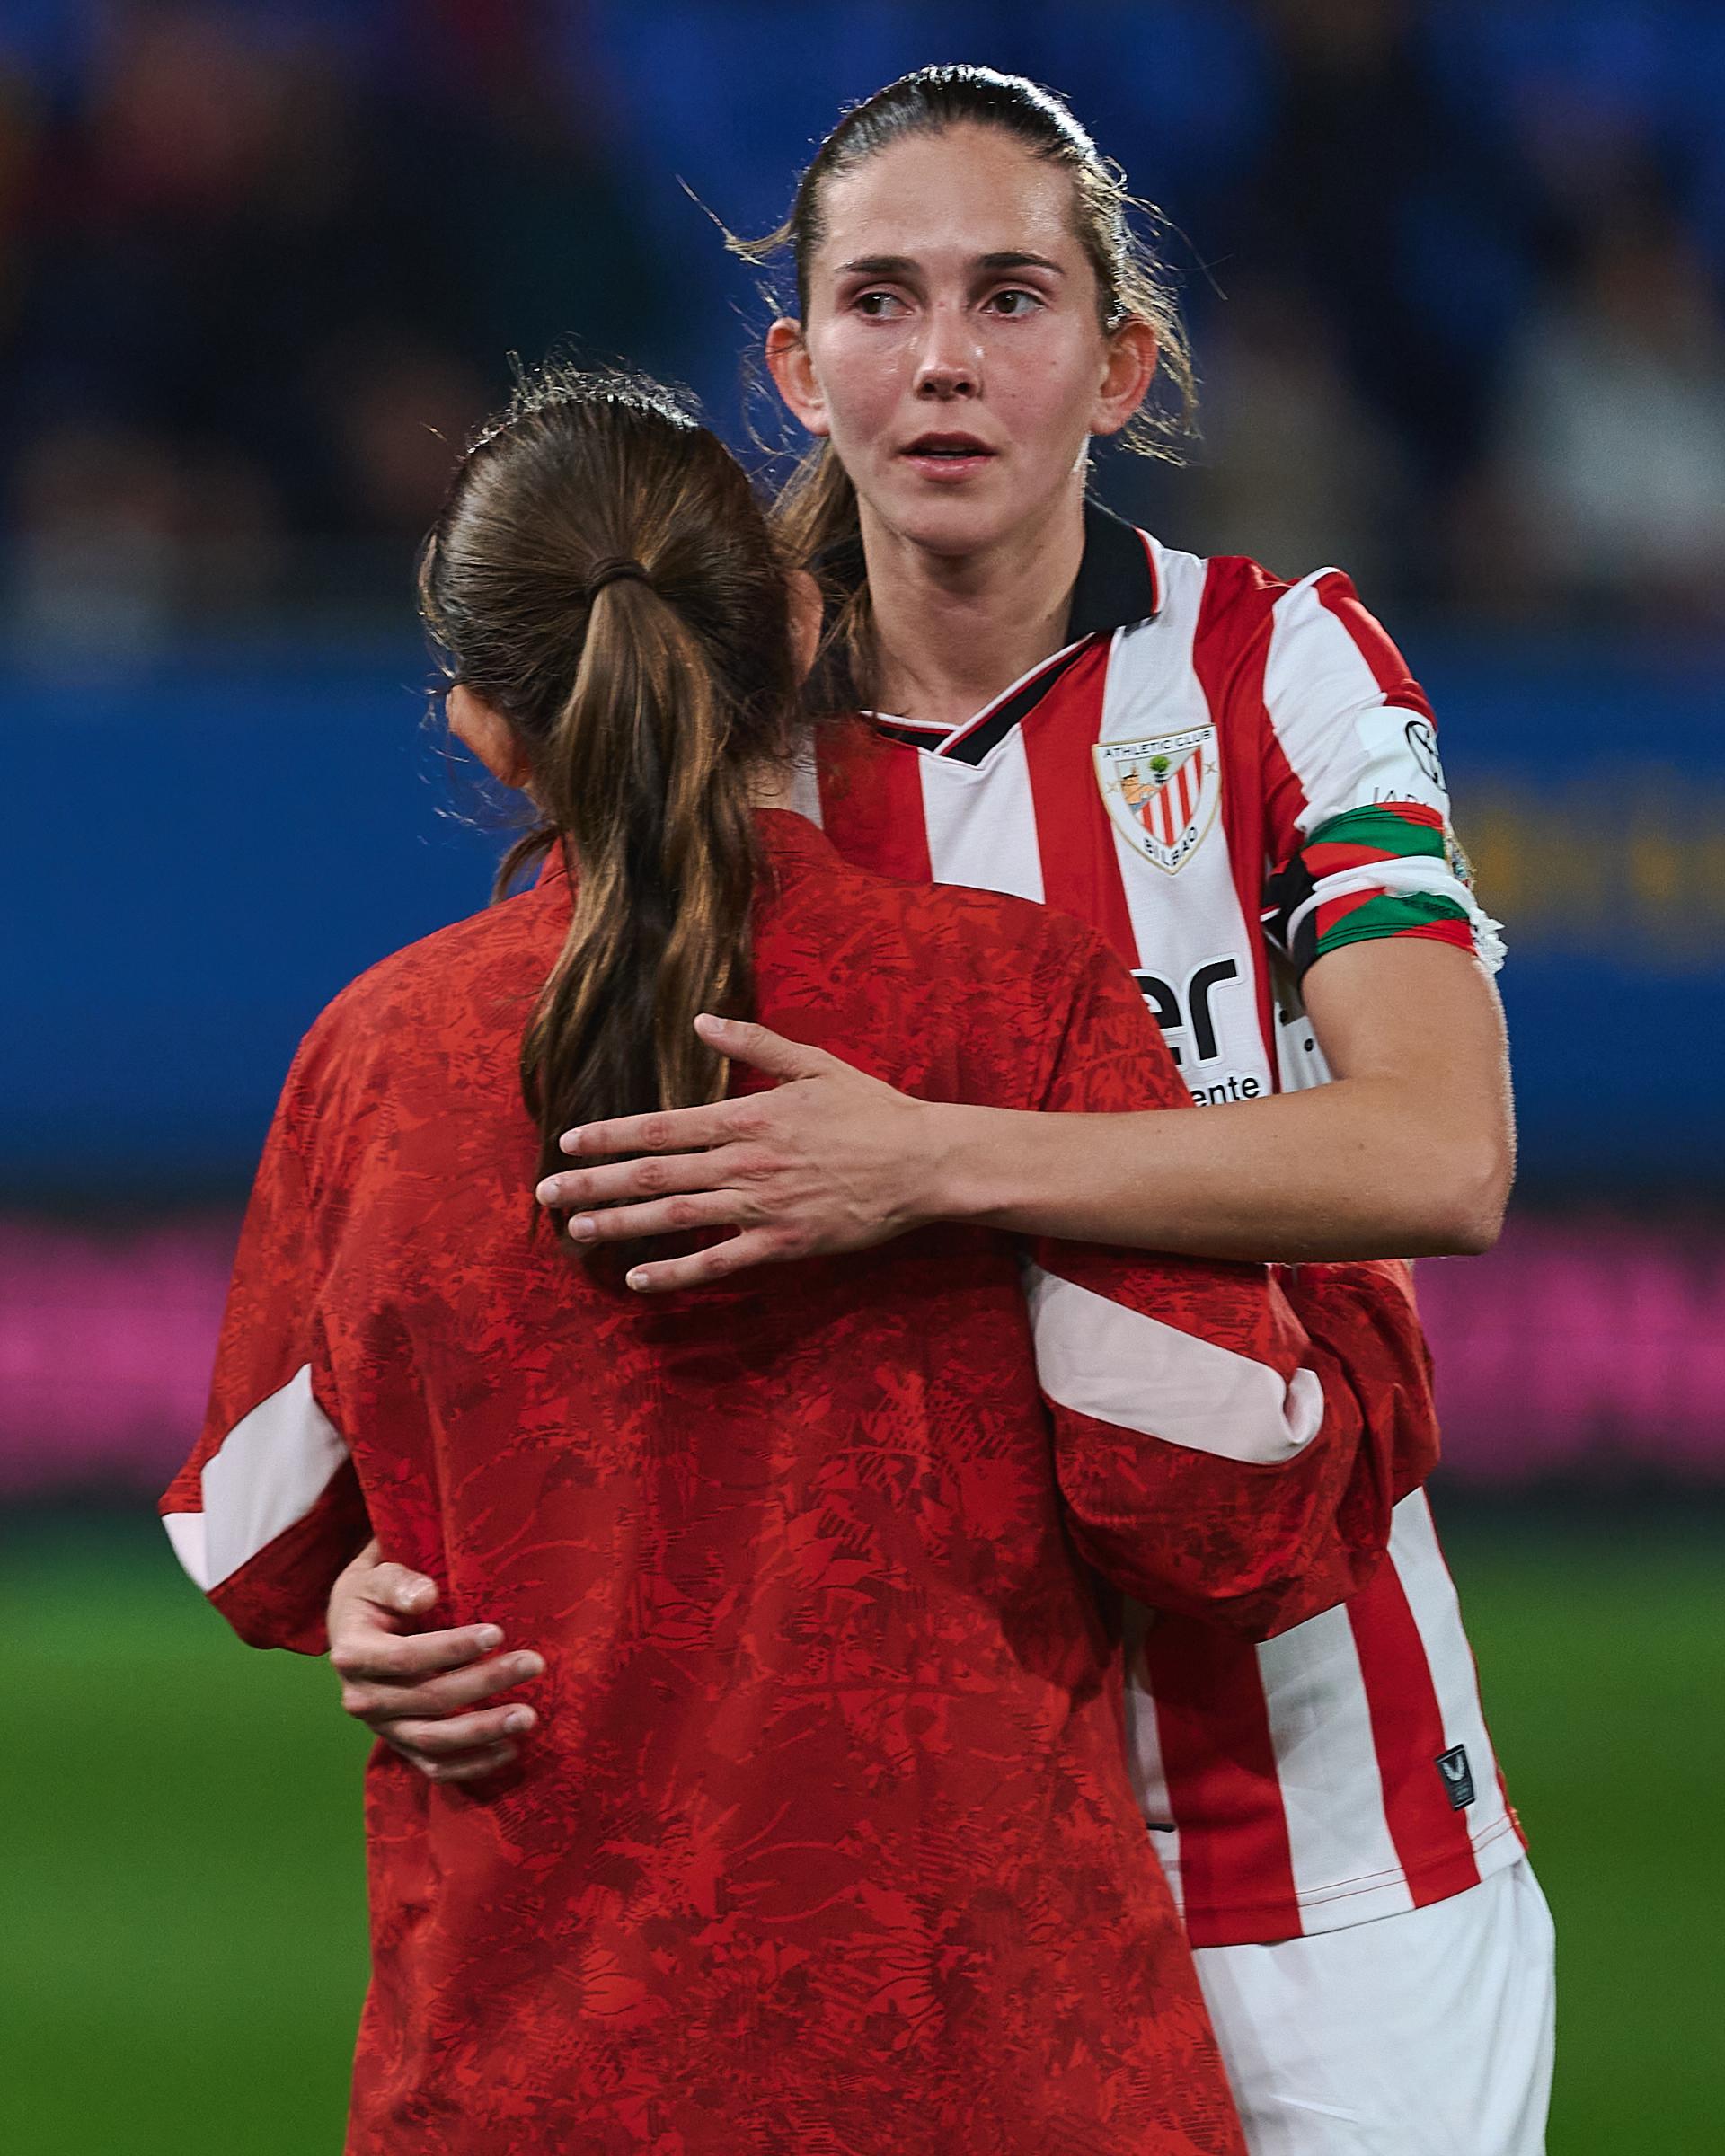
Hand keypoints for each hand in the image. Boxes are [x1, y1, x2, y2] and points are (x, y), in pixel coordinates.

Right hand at [327, 1540, 542, 1783]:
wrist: (354, 1629)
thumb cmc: (374, 1597)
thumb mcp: (377, 1577)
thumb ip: (399, 1584)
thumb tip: (426, 1596)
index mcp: (354, 1655)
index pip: (406, 1658)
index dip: (452, 1648)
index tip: (497, 1633)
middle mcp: (363, 1698)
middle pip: (429, 1699)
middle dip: (485, 1682)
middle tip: (533, 1663)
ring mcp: (382, 1728)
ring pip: (434, 1741)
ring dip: (484, 1731)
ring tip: (528, 1716)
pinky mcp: (401, 1745)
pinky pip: (435, 1767)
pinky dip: (472, 1765)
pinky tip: (510, 1750)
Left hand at [534, 1013, 940, 1292]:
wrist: (924, 1162)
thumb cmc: (871, 1110)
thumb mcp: (813, 1063)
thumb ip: (753, 1042)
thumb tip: (700, 1019)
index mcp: (748, 1116)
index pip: (661, 1127)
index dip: (608, 1136)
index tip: (567, 1144)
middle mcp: (745, 1161)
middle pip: (653, 1174)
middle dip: (593, 1184)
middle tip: (546, 1196)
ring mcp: (762, 1206)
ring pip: (675, 1216)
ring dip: (620, 1225)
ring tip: (577, 1232)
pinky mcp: (784, 1243)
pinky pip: (719, 1261)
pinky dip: (676, 1272)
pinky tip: (638, 1280)